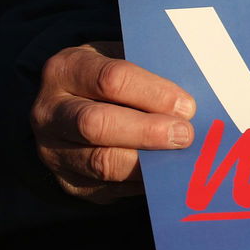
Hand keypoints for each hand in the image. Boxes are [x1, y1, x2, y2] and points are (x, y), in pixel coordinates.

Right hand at [31, 41, 195, 202]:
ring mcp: (54, 150)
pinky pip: (109, 188)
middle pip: (96, 124)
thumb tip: (199, 94)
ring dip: (147, 163)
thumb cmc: (113, 80)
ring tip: (180, 158)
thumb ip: (152, 73)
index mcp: (67, 69)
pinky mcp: (70, 183)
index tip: (186, 106)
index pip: (110, 79)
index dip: (153, 93)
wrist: (74, 107)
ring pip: (101, 162)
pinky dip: (143, 184)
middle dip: (147, 132)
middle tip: (185, 135)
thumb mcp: (124, 60)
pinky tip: (167, 176)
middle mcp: (50, 111)